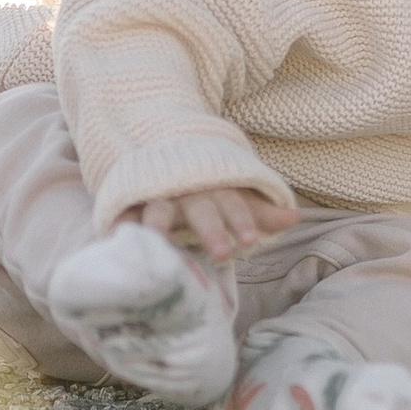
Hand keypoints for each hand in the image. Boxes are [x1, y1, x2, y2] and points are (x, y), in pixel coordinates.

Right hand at [131, 186, 292, 262]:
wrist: (162, 155)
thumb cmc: (205, 191)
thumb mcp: (233, 197)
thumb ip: (260, 212)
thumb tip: (295, 218)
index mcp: (214, 191)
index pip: (232, 203)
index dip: (241, 220)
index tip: (249, 241)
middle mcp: (186, 193)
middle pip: (200, 209)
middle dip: (211, 229)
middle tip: (222, 255)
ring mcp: (157, 198)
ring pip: (159, 210)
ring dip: (160, 225)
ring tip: (160, 240)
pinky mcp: (131, 206)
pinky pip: (124, 215)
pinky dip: (120, 224)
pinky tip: (115, 236)